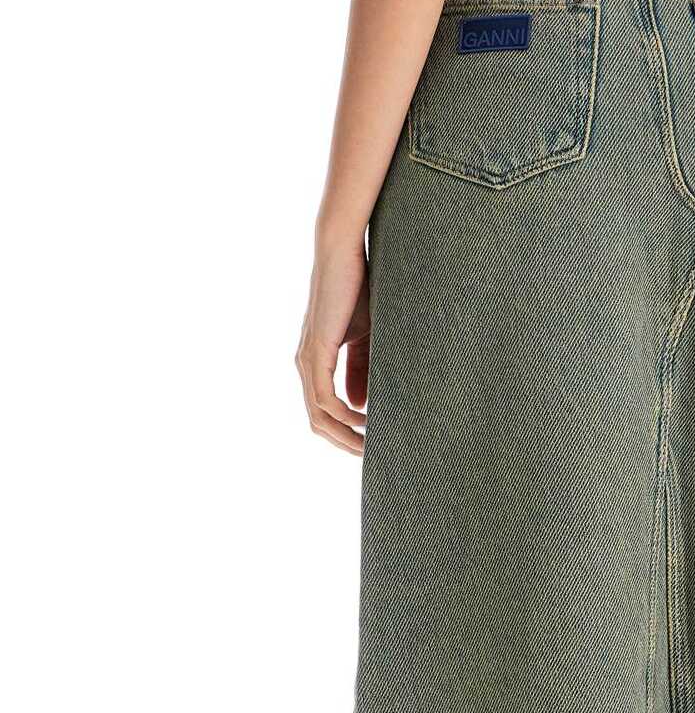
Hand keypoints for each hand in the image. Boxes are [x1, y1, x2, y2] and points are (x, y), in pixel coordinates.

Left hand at [296, 241, 369, 454]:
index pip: (323, 412)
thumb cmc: (357, 291)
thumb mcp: (366, 339)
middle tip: (371, 456)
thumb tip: (360, 407)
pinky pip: (324, 398)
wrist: (343, 255)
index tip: (370, 445)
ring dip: (344, 436)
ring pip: (318, 415)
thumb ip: (362, 372)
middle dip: (343, 443)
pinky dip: (342, 416)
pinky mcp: (316, 351)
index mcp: (315, 362)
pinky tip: (364, 421)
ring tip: (370, 446)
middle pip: (317, 422)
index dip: (344, 433)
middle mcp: (305, 365)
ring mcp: (307, 360)